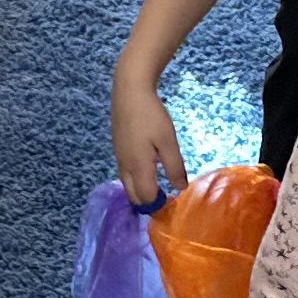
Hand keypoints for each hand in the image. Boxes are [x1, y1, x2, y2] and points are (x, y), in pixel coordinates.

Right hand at [113, 82, 184, 207]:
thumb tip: (180, 188)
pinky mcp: (118, 148)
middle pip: (133, 195)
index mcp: (138, 167)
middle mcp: (125, 166)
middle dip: (147, 202)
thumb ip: (174, 167)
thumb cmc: (151, 116)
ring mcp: (119, 157)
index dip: (159, 205)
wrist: (129, 91)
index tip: (173, 204)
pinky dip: (135, 180)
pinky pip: (125, 173)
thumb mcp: (168, 141)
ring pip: (127, 184)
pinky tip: (147, 171)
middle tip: (164, 199)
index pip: (146, 197)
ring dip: (140, 191)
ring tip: (157, 188)